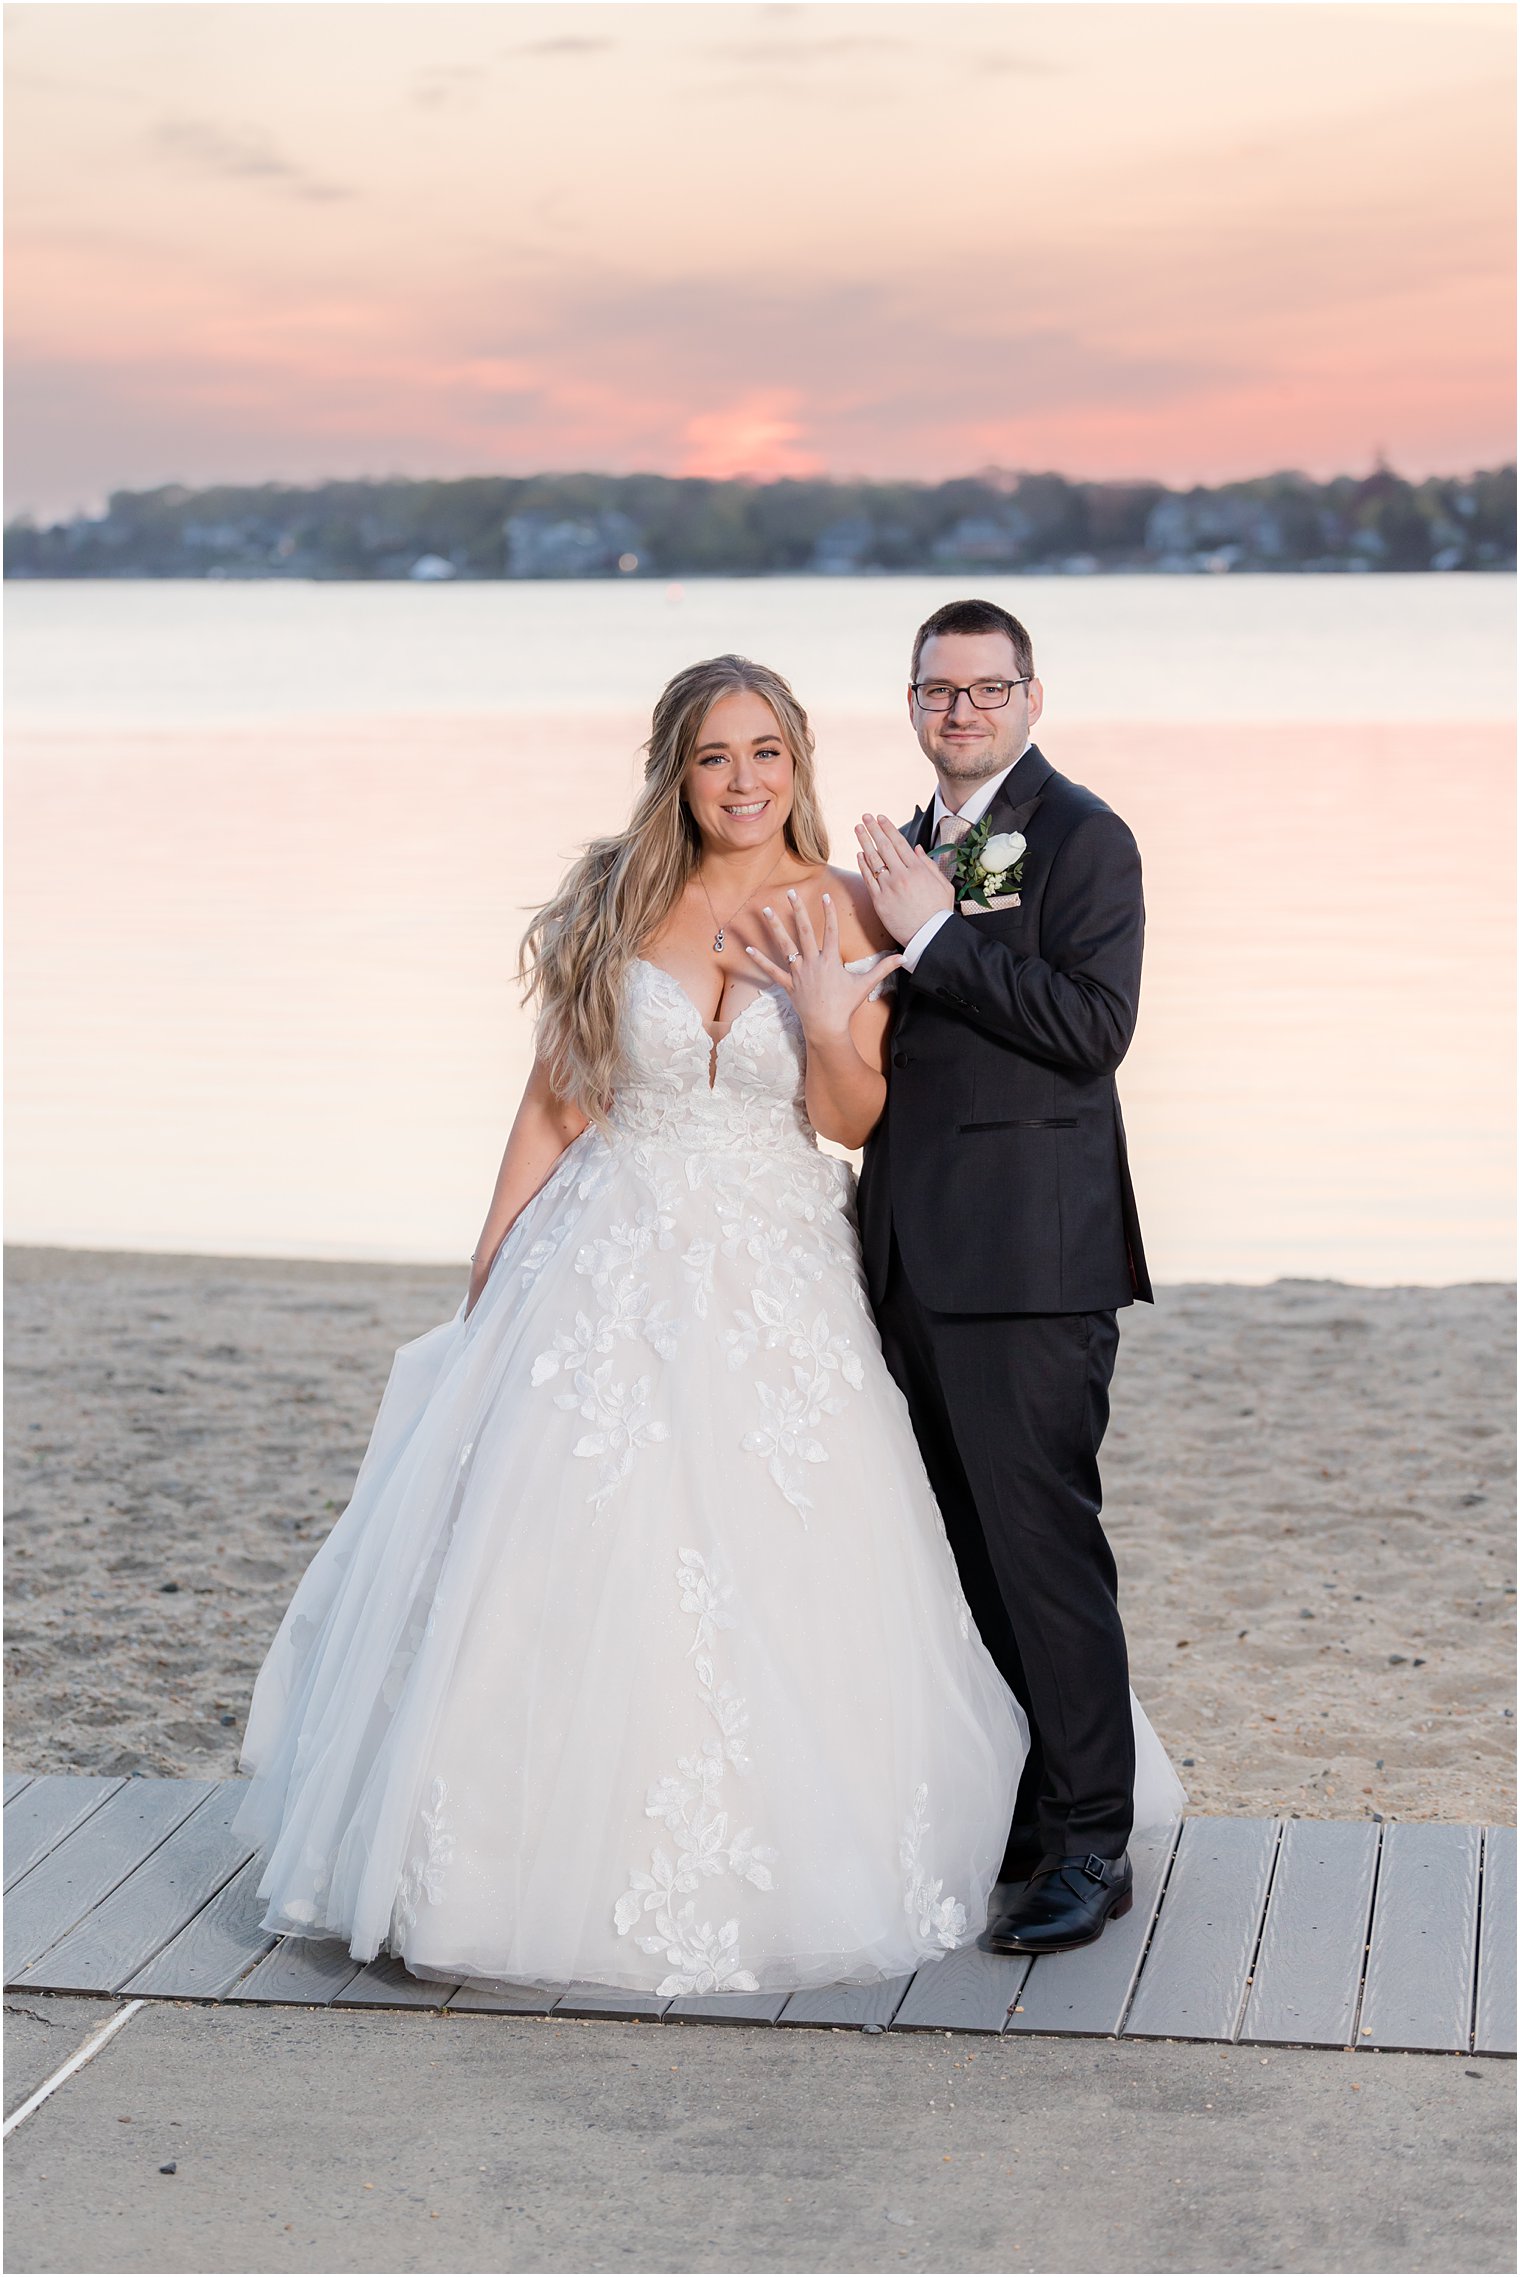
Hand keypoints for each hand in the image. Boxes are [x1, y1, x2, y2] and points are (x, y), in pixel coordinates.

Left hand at [745, 891, 901, 1039]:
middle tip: (790, 892)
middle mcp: (813, 962)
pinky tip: (747, 948)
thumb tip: (903, 957)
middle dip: (797, 909)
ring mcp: (798, 972)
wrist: (827, 1027)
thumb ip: (883, 968)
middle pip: (804, 930)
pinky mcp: (788, 984)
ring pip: (785, 945)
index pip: (830, 930)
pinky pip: (771, 970)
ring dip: (775, 926)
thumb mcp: (865, 985)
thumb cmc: (846, 1006)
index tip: (825, 895)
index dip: (829, 912)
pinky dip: (759, 960)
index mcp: (831, 960)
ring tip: (766, 910)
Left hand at [855, 814, 953, 944]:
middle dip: (873, 829)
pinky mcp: (879, 901)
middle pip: (884, 847)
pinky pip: (868, 879)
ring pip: (873, 860)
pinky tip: (860, 854)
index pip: (899, 843)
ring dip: (864, 842)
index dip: (888, 828)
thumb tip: (917, 849)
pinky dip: (863, 865)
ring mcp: (889, 888)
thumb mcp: (943, 885)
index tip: (880, 818)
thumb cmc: (939, 912)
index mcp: (918, 870)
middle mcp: (901, 875)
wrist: (929, 936)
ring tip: (858, 829)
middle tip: (865, 817)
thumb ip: (929, 865)